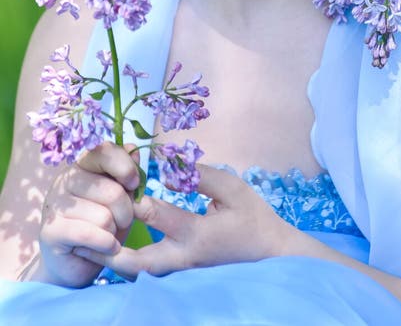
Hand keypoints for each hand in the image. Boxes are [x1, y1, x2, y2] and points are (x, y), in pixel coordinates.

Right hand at [37, 142, 138, 286]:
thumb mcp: (121, 198)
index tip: (134, 185)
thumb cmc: (103, 225)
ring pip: (104, 217)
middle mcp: (65, 180)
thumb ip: (127, 174)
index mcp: (82, 165)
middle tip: (121, 222)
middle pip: (113, 191)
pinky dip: (106, 245)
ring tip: (107, 235)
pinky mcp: (51, 231)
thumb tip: (133, 149)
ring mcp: (55, 204)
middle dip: (126, 213)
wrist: (78, 263)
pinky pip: (91, 235)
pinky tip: (106, 248)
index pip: (105, 152)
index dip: (126, 168)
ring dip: (114, 232)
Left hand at [74, 164, 302, 279]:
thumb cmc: (253, 218)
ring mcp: (181, 273)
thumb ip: (200, 176)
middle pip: (136, 262)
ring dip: (115, 259)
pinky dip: (130, 263)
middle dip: (108, 250)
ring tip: (92, 242)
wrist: (270, 255)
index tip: (120, 180)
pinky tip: (117, 248)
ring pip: (139, 273)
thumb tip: (167, 167)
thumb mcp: (233, 189)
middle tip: (85, 234)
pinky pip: (150, 273)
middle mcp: (183, 258)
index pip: (156, 216)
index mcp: (196, 234)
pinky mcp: (182, 277)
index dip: (135, 197)